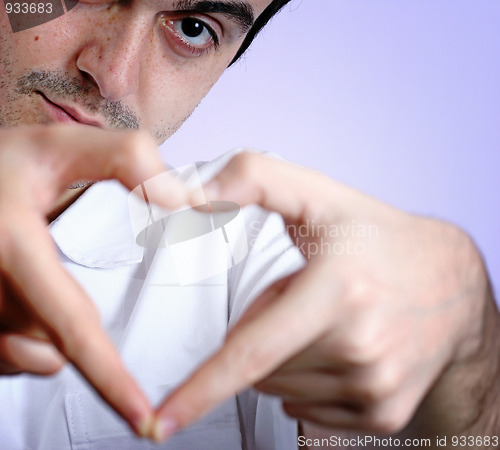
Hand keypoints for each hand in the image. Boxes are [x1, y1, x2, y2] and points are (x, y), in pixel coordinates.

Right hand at [0, 124, 188, 435]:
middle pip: (56, 343)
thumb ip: (128, 160)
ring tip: (48, 280)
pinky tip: (32, 299)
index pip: (71, 326)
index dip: (109, 379)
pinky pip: (13, 355)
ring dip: (57, 329)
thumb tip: (185, 202)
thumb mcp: (63, 147)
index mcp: (11, 247)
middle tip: (75, 275)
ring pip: (36, 354)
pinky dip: (35, 336)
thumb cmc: (5, 165)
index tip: (143, 418)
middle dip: (87, 323)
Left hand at [154, 152, 498, 440]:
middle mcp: (360, 348)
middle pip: (259, 367)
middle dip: (265, 332)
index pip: (254, 352)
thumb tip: (195, 193)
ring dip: (286, 357)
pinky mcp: (382, 415)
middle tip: (310, 298)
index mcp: (338, 292)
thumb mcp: (320, 195)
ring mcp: (375, 388)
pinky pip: (307, 408)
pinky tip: (341, 348)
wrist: (449, 284)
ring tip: (328, 320)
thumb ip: (254, 178)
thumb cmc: (378, 238)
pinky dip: (308, 380)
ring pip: (280, 388)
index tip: (165, 420)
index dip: (203, 388)